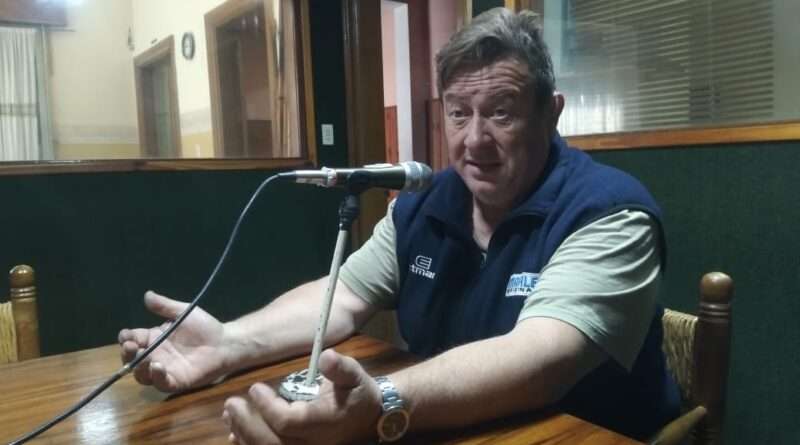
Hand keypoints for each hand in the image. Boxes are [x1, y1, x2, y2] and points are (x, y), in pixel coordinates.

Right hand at [118, 291, 228, 391]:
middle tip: (130, 346)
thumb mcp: (183, 312)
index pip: (133, 339)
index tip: (126, 335)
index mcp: (154, 338)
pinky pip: (161, 384)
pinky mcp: (176, 381)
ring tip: (143, 357)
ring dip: (138, 367)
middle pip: (132, 359)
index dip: (126, 338)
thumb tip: (147, 294)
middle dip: (128, 353)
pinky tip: (158, 366)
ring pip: (142, 375)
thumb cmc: (204, 327)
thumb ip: (165, 306)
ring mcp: (165, 370)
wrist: (225, 342)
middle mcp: (155, 355)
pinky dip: (156, 377)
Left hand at [223, 349, 380, 444]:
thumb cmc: (357, 393)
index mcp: (323, 423)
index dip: (267, 407)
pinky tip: (235, 433)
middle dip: (247, 423)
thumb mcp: (355, 375)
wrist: (369, 418)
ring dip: (244, 434)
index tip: (255, 388)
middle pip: (270, 442)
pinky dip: (249, 444)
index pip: (288, 422)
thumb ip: (340, 368)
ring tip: (230, 415)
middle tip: (231, 403)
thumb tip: (326, 356)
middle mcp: (312, 443)